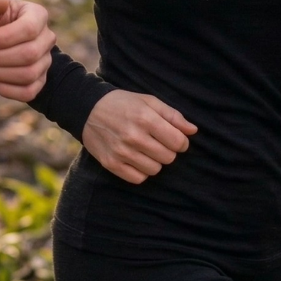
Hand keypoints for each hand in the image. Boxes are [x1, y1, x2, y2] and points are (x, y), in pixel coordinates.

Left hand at [0, 0, 55, 100]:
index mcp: (37, 15)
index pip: (29, 29)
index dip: (5, 39)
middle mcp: (47, 37)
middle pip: (30, 54)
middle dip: (0, 57)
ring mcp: (45, 60)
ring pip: (29, 75)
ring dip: (0, 73)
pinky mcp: (39, 80)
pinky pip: (29, 92)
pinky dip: (7, 89)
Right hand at [82, 89, 197, 184]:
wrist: (87, 108)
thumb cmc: (122, 103)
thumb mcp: (147, 101)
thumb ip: (172, 115)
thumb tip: (193, 131)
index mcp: (145, 118)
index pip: (178, 142)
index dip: (181, 142)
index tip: (175, 138)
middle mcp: (134, 137)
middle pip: (168, 158)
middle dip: (167, 150)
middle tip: (157, 141)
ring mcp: (121, 152)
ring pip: (155, 170)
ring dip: (154, 161)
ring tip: (145, 149)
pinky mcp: (111, 164)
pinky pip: (139, 179)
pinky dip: (141, 171)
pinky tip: (135, 158)